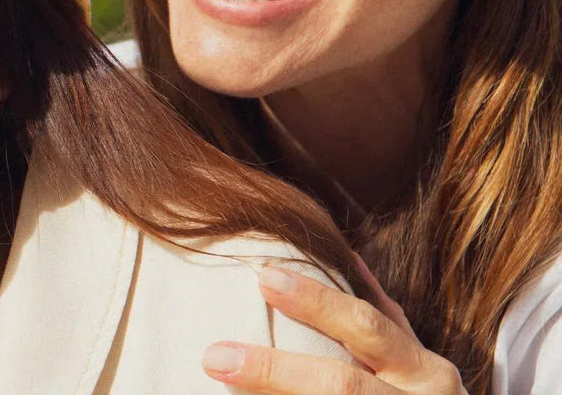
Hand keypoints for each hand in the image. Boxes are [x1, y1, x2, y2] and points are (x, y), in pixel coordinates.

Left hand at [202, 258, 466, 393]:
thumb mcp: (415, 362)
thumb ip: (383, 318)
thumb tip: (347, 257)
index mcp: (425, 372)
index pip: (365, 326)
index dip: (315, 301)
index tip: (263, 276)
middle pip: (340, 386)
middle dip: (273, 371)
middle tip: (215, 356)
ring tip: (220, 383)